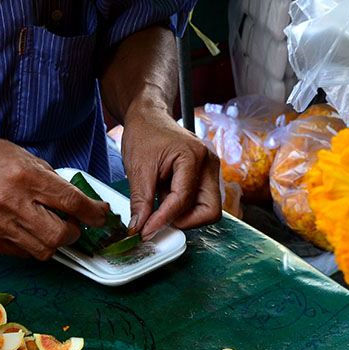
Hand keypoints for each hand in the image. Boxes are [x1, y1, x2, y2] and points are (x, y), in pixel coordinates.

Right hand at [0, 138, 108, 259]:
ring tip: (50, 227)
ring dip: (55, 242)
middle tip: (72, 224)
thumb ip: (54, 182)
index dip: (92, 213)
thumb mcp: (27, 158)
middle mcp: (11, 203)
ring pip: (43, 250)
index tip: (100, 215)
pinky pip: (24, 253)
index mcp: (24, 176)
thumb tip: (82, 203)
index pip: (70, 202)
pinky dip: (34, 244)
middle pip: (59, 235)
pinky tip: (29, 229)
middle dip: (74, 233)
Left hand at [121, 109, 221, 238]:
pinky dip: (183, 207)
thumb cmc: (145, 133)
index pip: (184, 200)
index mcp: (194, 156)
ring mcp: (210, 171)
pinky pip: (200, 202)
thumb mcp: (138, 168)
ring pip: (207, 209)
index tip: (147, 231)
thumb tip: (139, 228)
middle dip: (185, 221)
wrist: (149, 118)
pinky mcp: (205, 177)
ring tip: (161, 199)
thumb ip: (141, 201)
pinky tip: (166, 195)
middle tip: (161, 220)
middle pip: (210, 210)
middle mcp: (209, 164)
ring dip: (183, 214)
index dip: (164, 219)